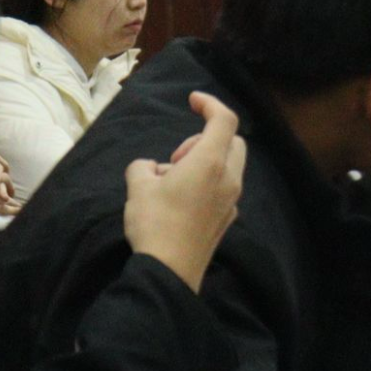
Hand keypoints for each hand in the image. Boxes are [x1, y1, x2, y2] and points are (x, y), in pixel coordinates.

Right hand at [121, 92, 246, 291]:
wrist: (170, 269)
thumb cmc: (154, 222)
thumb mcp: (137, 185)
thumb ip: (144, 166)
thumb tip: (153, 169)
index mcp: (212, 163)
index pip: (224, 120)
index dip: (210, 103)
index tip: (193, 100)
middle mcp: (230, 179)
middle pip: (232, 142)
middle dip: (205, 139)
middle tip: (176, 157)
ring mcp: (232, 200)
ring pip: (229, 166)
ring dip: (205, 161)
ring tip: (172, 180)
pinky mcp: (228, 218)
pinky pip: (224, 188)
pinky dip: (207, 181)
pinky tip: (181, 199)